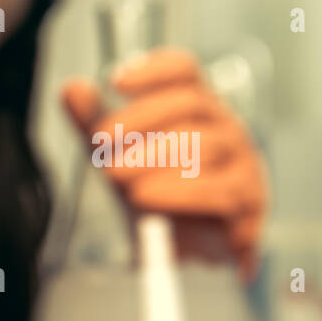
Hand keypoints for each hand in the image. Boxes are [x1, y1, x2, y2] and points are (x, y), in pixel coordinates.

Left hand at [60, 48, 266, 278]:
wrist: (180, 250)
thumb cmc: (155, 192)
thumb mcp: (118, 157)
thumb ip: (94, 124)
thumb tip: (71, 88)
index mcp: (195, 107)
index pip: (184, 70)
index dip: (154, 69)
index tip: (116, 81)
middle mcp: (224, 126)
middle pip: (191, 103)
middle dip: (141, 119)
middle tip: (100, 141)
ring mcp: (243, 161)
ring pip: (206, 145)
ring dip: (155, 156)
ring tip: (115, 174)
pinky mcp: (249, 202)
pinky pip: (221, 191)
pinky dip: (180, 192)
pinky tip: (146, 196)